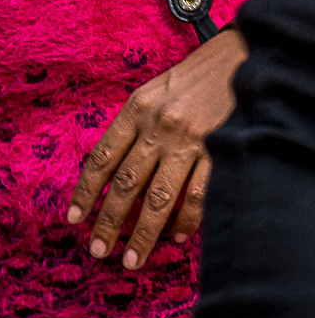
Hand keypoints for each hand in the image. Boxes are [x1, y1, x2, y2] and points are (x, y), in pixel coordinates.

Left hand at [68, 28, 245, 267]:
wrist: (243, 58)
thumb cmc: (196, 78)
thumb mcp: (154, 92)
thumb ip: (133, 128)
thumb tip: (112, 172)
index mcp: (136, 110)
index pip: (102, 158)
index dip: (85, 192)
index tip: (74, 219)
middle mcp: (158, 127)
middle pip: (125, 184)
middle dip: (108, 222)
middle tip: (98, 250)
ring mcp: (189, 141)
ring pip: (157, 198)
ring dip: (142, 234)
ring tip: (131, 259)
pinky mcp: (218, 152)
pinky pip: (197, 197)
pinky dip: (185, 221)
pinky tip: (176, 237)